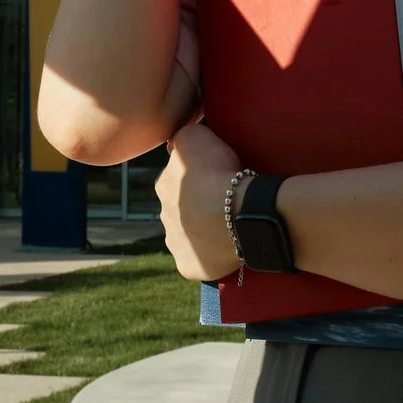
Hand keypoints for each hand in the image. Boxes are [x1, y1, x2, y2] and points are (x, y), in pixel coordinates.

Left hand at [159, 120, 243, 281]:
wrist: (239, 213)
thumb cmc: (219, 172)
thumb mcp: (196, 135)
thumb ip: (181, 136)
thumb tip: (174, 144)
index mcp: (163, 186)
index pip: (178, 179)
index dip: (199, 177)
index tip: (218, 177)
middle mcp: (164, 216)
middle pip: (182, 209)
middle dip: (199, 206)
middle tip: (225, 201)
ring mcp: (175, 245)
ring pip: (189, 236)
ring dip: (203, 231)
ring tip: (228, 225)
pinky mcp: (188, 267)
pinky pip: (199, 260)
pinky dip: (210, 255)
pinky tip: (225, 247)